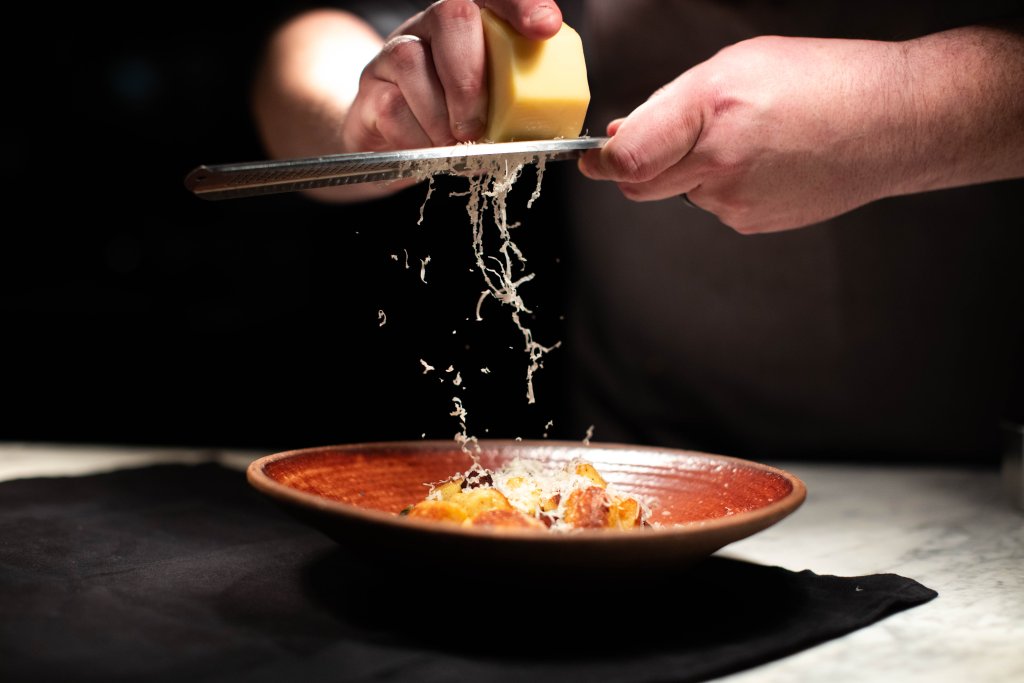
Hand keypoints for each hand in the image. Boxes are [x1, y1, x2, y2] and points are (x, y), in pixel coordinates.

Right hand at [342, 0, 563, 152]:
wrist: (395, 143)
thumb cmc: (456, 121)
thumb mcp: (493, 109)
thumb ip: (515, 101)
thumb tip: (545, 117)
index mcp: (472, 25)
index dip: (521, 4)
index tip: (545, 28)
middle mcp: (430, 28)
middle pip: (450, 16)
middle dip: (469, 76)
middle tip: (476, 125)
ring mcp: (394, 53)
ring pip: (411, 62)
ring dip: (439, 115)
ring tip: (454, 144)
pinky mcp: (369, 89)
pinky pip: (390, 106)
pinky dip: (417, 138)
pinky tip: (430, 151)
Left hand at [578, 35, 916, 232]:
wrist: (893, 122)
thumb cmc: (823, 80)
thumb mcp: (734, 65)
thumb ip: (668, 104)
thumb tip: (622, 136)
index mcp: (711, 111)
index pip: (629, 161)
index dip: (601, 164)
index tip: (591, 159)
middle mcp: (720, 163)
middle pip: (640, 187)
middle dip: (636, 169)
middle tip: (656, 143)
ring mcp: (737, 201)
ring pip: (680, 194)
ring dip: (688, 172)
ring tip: (743, 139)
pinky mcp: (753, 223)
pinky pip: (714, 206)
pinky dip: (721, 186)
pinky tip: (762, 161)